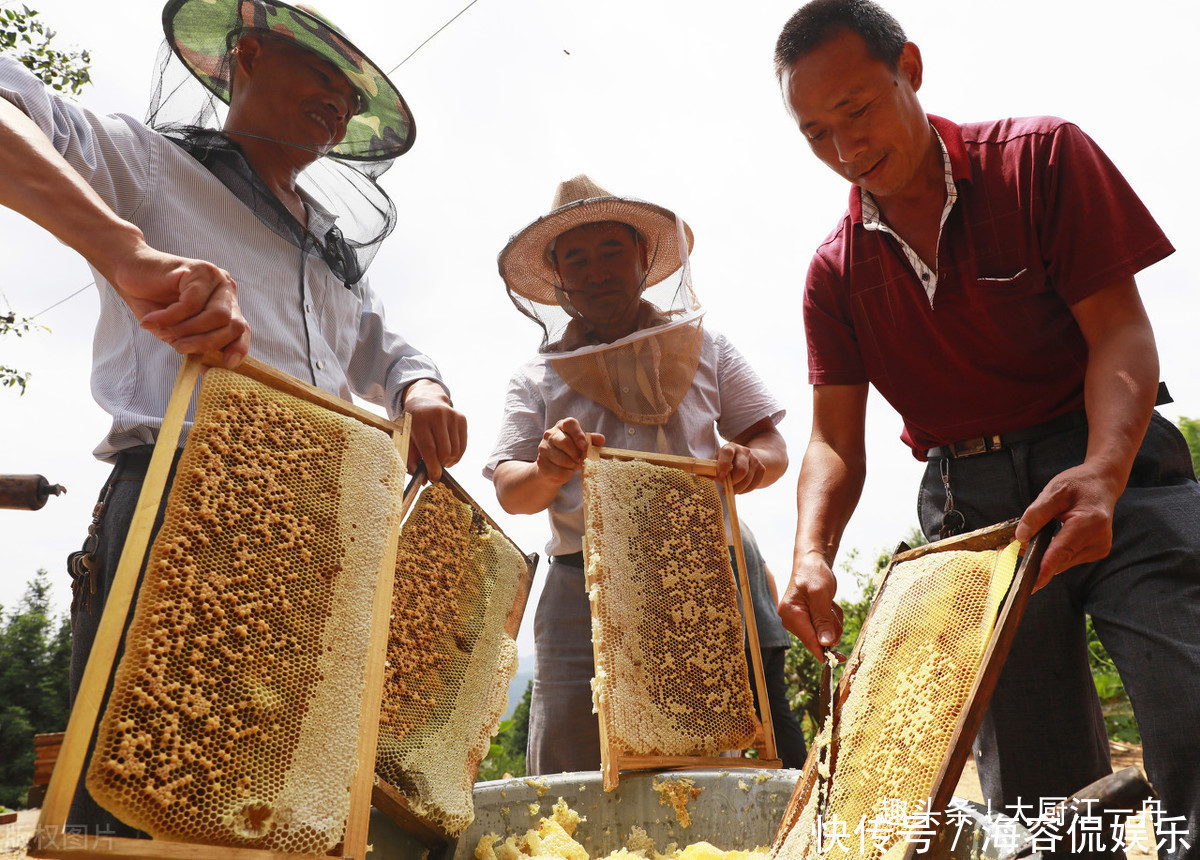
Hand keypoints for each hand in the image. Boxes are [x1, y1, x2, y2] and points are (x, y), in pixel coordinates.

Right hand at [110, 246, 249, 367]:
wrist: (128, 272)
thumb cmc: (154, 304)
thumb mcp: (177, 331)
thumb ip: (195, 345)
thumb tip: (209, 368)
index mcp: (227, 304)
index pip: (242, 329)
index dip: (238, 348)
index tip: (227, 363)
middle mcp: (226, 290)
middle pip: (232, 324)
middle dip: (207, 343)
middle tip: (179, 347)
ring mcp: (214, 278)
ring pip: (216, 316)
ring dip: (188, 330)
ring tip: (164, 332)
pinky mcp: (197, 270)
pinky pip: (191, 304)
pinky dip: (169, 318)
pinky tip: (151, 321)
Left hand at [403, 379, 466, 480]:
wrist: (425, 400)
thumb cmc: (413, 424)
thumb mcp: (406, 437)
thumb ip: (411, 458)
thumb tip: (423, 479)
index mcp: (419, 419)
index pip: (429, 448)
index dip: (432, 466)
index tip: (434, 477)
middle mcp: (437, 415)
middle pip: (445, 451)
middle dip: (441, 464)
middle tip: (436, 466)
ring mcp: (451, 415)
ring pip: (455, 450)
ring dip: (449, 460)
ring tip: (441, 460)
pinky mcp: (461, 418)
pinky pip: (463, 445)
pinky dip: (457, 455)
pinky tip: (449, 455)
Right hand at [536, 417, 603, 486]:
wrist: (554, 468)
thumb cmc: (571, 453)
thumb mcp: (583, 445)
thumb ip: (592, 441)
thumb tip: (601, 439)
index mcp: (563, 426)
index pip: (569, 423)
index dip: (578, 434)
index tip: (584, 446)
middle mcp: (550, 434)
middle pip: (564, 442)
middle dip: (576, 454)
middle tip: (580, 460)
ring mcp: (543, 448)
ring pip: (561, 459)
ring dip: (571, 465)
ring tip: (573, 465)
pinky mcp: (541, 462)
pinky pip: (556, 471)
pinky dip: (566, 474)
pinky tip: (567, 472)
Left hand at [716, 442, 767, 492]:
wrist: (745, 458)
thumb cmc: (726, 461)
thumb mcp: (717, 461)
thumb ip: (711, 468)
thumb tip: (706, 477)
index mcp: (730, 447)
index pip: (728, 453)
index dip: (724, 465)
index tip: (720, 476)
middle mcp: (744, 451)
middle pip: (741, 470)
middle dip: (732, 481)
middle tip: (725, 485)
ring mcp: (754, 460)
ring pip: (747, 479)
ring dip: (737, 488)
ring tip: (730, 490)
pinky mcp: (761, 469)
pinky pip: (754, 484)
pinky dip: (744, 490)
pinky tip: (738, 490)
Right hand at [778, 553, 842, 657]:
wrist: (812, 562)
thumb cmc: (814, 573)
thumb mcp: (821, 594)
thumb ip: (823, 620)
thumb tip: (826, 643)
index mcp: (790, 613)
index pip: (809, 640)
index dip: (824, 652)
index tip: (839, 659)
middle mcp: (791, 620)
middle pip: (818, 640)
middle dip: (830, 627)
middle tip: (831, 608)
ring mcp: (799, 621)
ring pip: (824, 635)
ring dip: (833, 621)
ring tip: (829, 604)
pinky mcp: (807, 620)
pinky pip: (825, 629)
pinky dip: (831, 619)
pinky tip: (828, 605)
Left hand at [1015, 462, 1121, 588]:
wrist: (1102, 484)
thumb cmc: (1078, 484)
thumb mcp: (1054, 491)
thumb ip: (1037, 513)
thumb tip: (1021, 537)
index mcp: (1089, 522)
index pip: (1063, 550)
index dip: (1046, 567)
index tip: (1034, 583)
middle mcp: (1098, 539)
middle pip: (1061, 558)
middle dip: (1037, 557)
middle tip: (1015, 547)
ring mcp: (1100, 547)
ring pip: (1064, 561)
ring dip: (1046, 555)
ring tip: (1033, 538)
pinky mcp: (1097, 551)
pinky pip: (1070, 558)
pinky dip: (1056, 553)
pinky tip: (1049, 540)